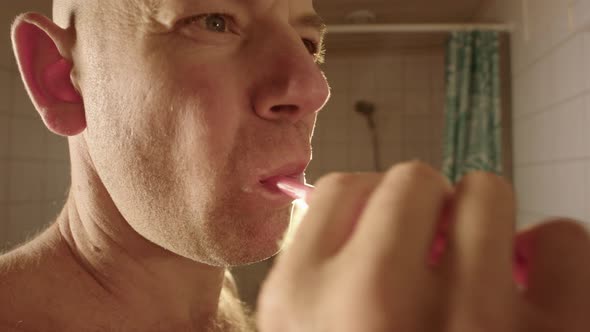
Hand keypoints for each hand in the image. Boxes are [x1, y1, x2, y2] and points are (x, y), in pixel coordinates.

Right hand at [257, 161, 589, 331]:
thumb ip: (324, 273)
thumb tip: (370, 200)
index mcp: (301, 301)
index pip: (342, 187)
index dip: (371, 207)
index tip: (387, 238)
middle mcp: (371, 302)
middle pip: (412, 178)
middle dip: (425, 208)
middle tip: (432, 257)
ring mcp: (467, 320)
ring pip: (486, 192)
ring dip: (486, 224)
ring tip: (479, 275)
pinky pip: (563, 237)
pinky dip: (552, 256)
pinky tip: (530, 295)